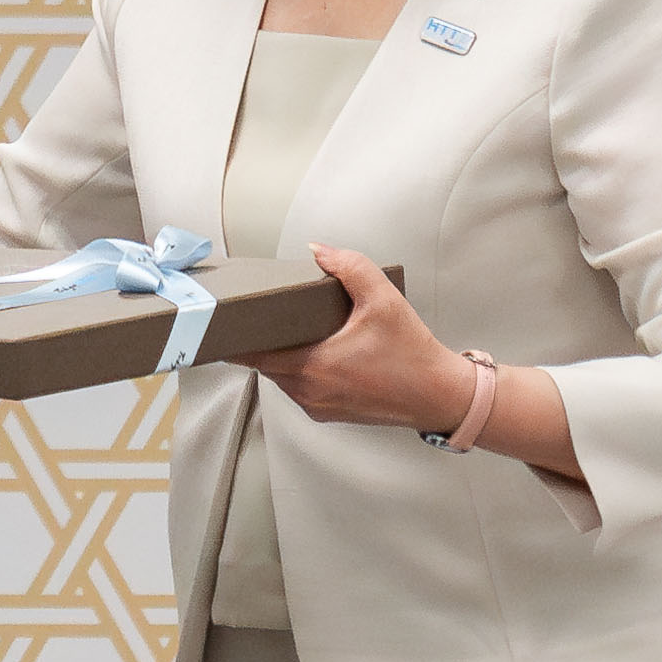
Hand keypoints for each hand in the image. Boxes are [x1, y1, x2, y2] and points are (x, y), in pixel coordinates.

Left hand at [236, 243, 464, 433]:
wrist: (439, 396)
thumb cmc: (412, 353)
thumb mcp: (383, 299)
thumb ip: (349, 267)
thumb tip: (317, 249)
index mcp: (311, 366)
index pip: (252, 355)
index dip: (234, 338)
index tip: (222, 323)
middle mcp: (308, 392)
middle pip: (264, 364)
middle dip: (260, 340)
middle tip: (257, 314)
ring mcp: (317, 406)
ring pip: (281, 377)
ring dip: (281, 355)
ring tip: (284, 328)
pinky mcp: (329, 413)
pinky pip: (300, 389)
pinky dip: (299, 370)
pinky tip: (311, 349)